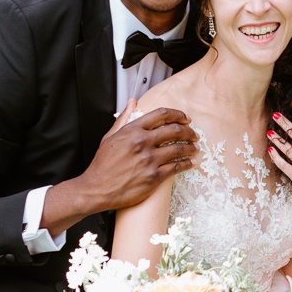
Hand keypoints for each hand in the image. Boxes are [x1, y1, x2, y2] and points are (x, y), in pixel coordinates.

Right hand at [74, 104, 199, 210]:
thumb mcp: (110, 136)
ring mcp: (149, 160)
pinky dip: (187, 164)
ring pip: (179, 149)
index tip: (185, 119)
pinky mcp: (154, 177)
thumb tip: (133, 102)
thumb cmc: (102, 164)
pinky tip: (190, 163)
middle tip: (194, 134)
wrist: (97, 189)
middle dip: (189, 131)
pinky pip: (176, 167)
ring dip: (191, 147)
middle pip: (174, 130)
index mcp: (132, 131)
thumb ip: (124, 118)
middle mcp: (142, 143)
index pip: (162, 115)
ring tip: (195, 148)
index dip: (178, 115)